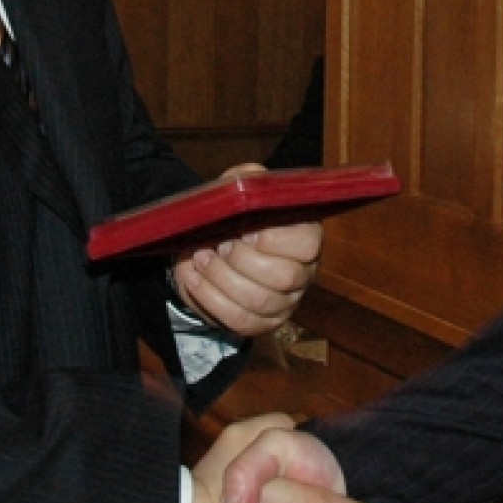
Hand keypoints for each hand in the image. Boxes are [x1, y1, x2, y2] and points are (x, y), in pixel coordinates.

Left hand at [172, 164, 321, 338]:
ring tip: (201, 258)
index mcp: (306, 235)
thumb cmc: (236, 212)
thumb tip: (249, 184)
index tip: (245, 230)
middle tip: (218, 244)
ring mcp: (285, 301)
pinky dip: (211, 300)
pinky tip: (195, 279)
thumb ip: (249, 179)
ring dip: (221, 279)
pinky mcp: (263, 322)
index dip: (274, 240)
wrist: (214, 243)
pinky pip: (240, 321)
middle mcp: (303, 272)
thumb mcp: (243, 185)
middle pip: (282, 277)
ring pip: (257, 301)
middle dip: (241, 260)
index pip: (307, 245)